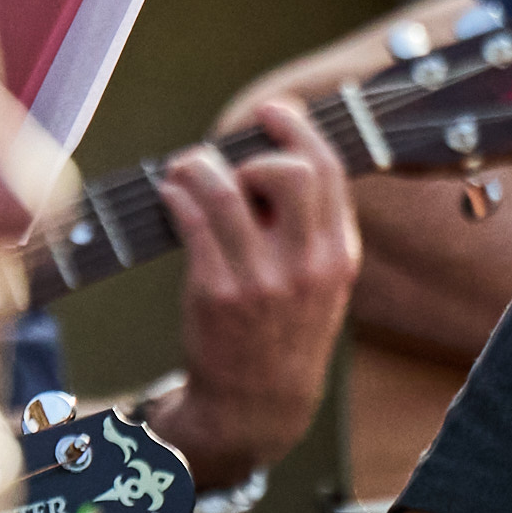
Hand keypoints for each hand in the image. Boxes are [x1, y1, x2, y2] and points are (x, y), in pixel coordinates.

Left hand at [151, 97, 360, 490]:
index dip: (298, 130)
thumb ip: (311, 223)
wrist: (260, 400)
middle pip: (287, 171)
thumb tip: (275, 152)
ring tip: (184, 173)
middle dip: (250, 153)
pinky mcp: (216, 292)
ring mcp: (262, 279)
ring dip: (196, 166)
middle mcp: (309, 264)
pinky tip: (170, 195)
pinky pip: (191, 219)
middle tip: (228, 165)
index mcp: (341, 253)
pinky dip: (175, 194)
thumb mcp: (321, 278)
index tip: (272, 111)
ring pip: (226, 187)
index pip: (330, 170)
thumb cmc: (284, 326)